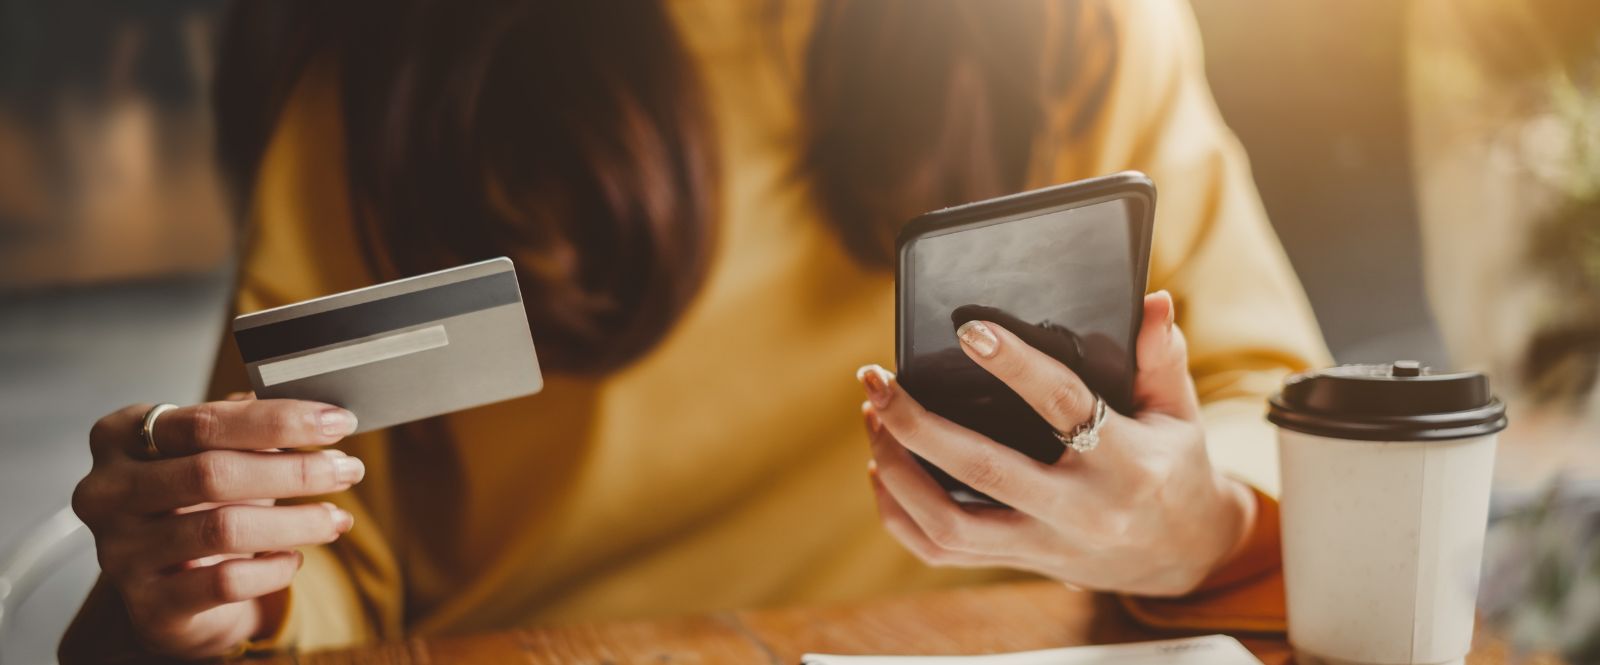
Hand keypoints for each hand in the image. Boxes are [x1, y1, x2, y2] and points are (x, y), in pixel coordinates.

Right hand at [72, 394, 364, 657]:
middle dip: (296, 470)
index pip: (206, 421)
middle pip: (212, 472)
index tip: (338, 422)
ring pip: (223, 529)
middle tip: (349, 470)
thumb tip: (320, 414)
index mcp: (122, 437)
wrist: (169, 582)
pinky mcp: (149, 604)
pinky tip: (294, 558)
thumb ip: (253, 428)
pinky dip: (273, 568)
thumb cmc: (198, 501)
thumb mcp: (216, 453)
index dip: (279, 420)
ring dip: (297, 521)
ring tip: (336, 517)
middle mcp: (108, 492)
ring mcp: (121, 551)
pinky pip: (226, 582)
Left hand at [857, 291, 1255, 595]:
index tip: (969, 330)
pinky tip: (882, 468)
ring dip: (897, 470)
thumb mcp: (1180, 412)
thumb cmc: (1173, 468)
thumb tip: (1151, 300)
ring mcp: (1044, 544)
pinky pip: (941, 551)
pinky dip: (900, 514)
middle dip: (917, 423)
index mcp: (1126, 463)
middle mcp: (1080, 510)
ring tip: (875, 417)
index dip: (1015, 366)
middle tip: (878, 379)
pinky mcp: (1019, 562)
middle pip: (982, 470)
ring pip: (949, 524)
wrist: (1183, 555)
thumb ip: (1161, 357)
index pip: (1063, 406)